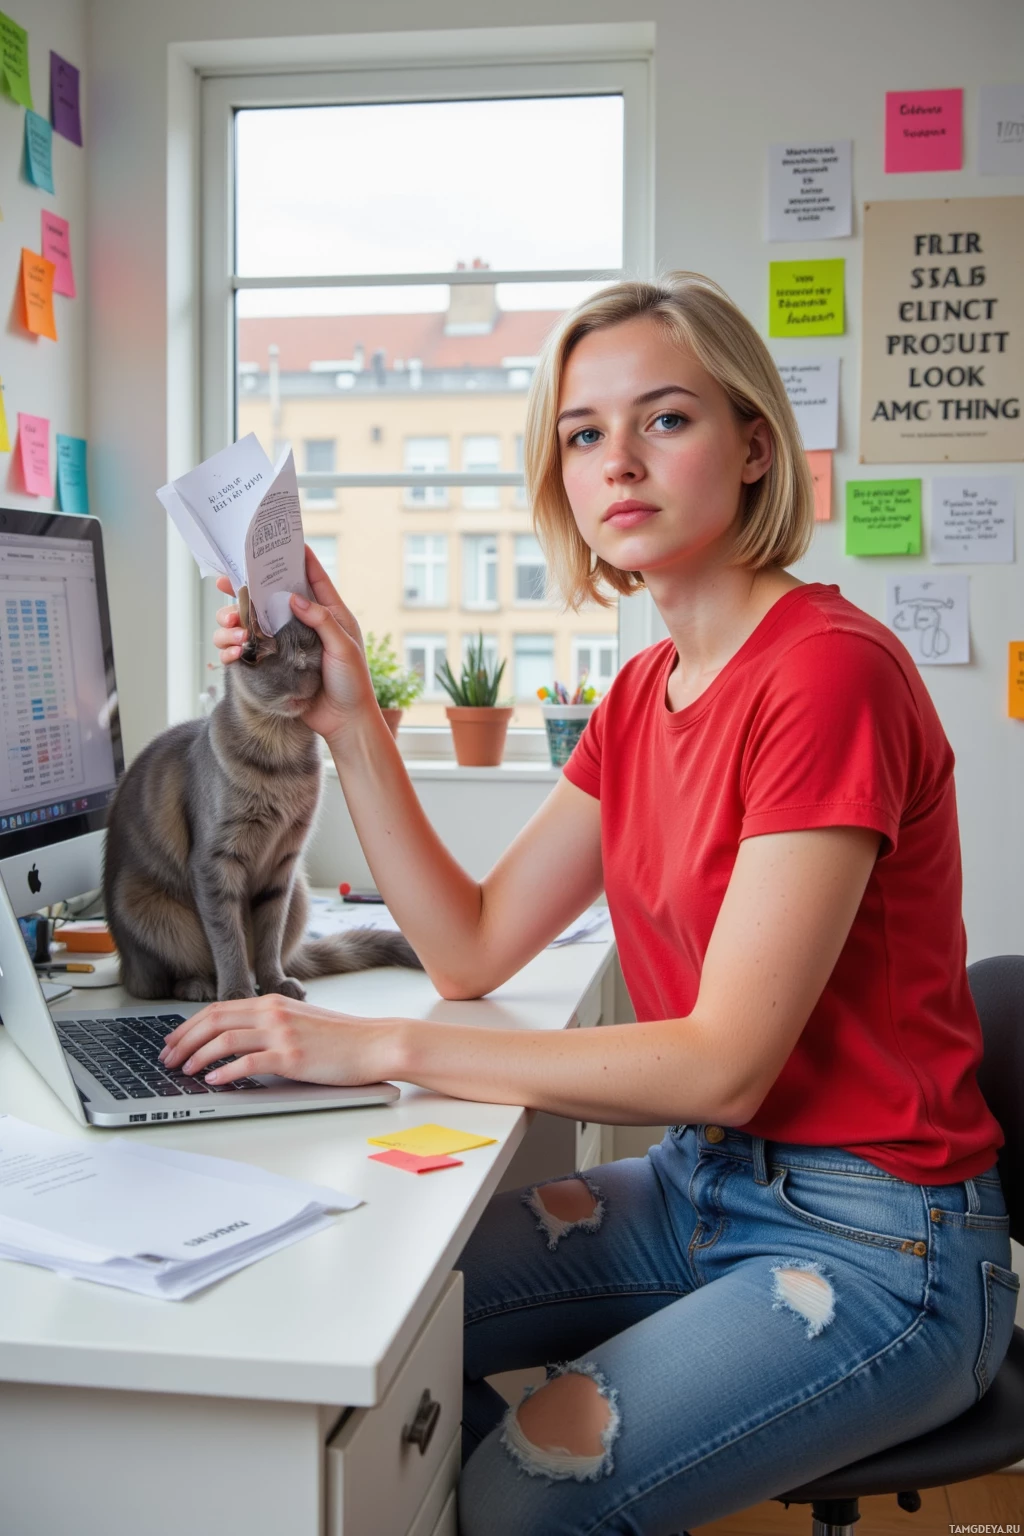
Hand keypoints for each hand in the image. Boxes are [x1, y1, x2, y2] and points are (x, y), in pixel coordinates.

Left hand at [160, 993, 399, 1085]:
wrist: (375, 1043)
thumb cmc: (342, 1038)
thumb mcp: (301, 1021)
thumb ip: (271, 1025)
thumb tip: (238, 1041)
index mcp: (273, 1002)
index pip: (219, 1009)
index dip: (189, 1026)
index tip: (173, 1042)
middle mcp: (273, 1012)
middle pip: (213, 1020)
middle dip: (183, 1040)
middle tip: (167, 1058)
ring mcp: (282, 1033)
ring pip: (224, 1039)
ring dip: (197, 1056)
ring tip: (183, 1071)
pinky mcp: (292, 1056)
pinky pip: (248, 1063)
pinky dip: (225, 1072)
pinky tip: (213, 1081)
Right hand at [211, 546, 378, 744]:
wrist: (345, 722)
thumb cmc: (353, 684)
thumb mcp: (344, 648)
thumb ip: (322, 620)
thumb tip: (294, 597)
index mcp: (328, 613)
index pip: (312, 577)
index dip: (296, 557)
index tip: (276, 541)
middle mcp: (304, 624)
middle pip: (271, 597)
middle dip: (247, 588)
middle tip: (224, 582)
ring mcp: (287, 645)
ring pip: (252, 623)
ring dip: (235, 622)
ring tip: (229, 625)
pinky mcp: (274, 666)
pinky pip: (248, 652)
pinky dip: (234, 650)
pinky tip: (231, 652)